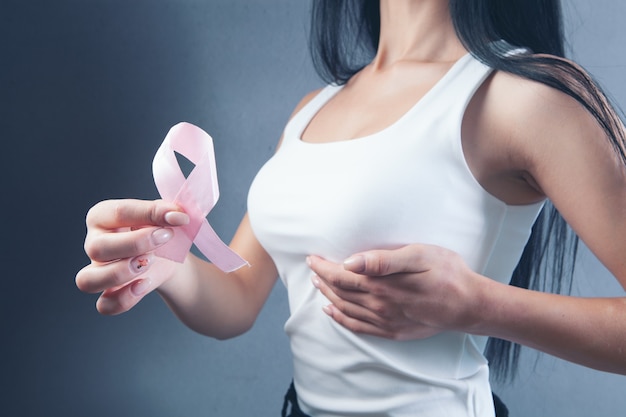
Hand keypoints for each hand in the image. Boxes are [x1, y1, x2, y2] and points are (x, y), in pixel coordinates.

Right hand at [75, 199, 188, 314]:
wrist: (171, 257)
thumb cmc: (161, 230)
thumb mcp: (165, 216)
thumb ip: (168, 213)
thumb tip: (177, 215)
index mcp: (103, 216)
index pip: (118, 212)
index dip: (149, 214)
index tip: (178, 218)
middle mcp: (94, 244)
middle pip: (96, 248)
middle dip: (135, 243)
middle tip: (165, 238)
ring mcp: (97, 271)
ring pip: (88, 280)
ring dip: (120, 273)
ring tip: (150, 263)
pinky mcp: (108, 295)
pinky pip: (104, 305)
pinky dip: (124, 299)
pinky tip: (144, 285)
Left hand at [307, 244, 487, 340]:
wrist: (469, 304)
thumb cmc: (447, 273)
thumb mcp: (419, 256)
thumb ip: (383, 260)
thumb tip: (351, 262)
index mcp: (382, 286)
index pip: (341, 276)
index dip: (324, 267)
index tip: (312, 257)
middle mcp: (379, 306)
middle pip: (340, 293)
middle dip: (322, 279)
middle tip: (312, 267)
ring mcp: (385, 321)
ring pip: (345, 310)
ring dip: (328, 297)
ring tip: (318, 285)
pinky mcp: (393, 331)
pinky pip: (358, 327)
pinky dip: (341, 320)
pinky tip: (333, 312)